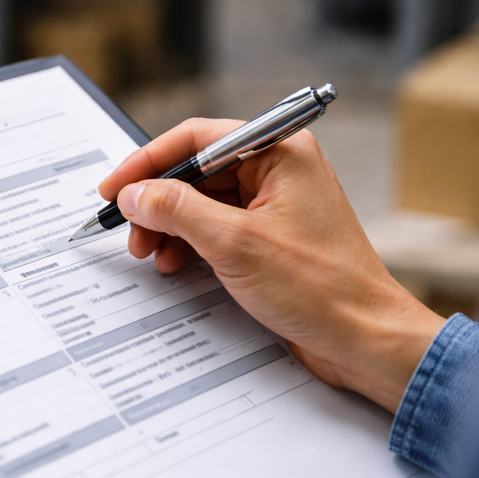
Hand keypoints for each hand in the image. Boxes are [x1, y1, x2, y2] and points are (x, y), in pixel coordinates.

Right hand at [99, 118, 445, 412]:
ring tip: (150, 253)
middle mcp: (279, 170)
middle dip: (158, 202)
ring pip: (203, 202)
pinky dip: (190, 243)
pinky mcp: (271, 238)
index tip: (114, 188)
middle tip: (130, 231)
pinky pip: (217, 228)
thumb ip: (177, 210)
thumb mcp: (234, 244)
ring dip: (170, 226)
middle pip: (197, 171)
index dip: (147, 162)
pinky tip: (175, 263)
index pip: (196, 138)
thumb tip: (135, 193)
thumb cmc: (321, 289)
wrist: (364, 338)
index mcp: (280, 152)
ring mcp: (275, 205)